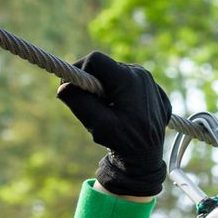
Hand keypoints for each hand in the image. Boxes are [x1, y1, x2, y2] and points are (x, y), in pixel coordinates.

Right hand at [56, 51, 171, 197]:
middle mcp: (142, 74)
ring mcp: (151, 82)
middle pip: (105, 67)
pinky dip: (121, 96)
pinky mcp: (154, 91)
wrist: (147, 158)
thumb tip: (62, 85)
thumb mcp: (98, 125)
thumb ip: (79, 102)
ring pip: (116, 75)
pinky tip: (125, 115)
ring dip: (106, 90)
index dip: (79, 70)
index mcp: (130, 78)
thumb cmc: (123, 142)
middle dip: (93, 83)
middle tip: (93, 106)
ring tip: (110, 113)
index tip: (71, 87)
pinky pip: (129, 85)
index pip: (95, 59)